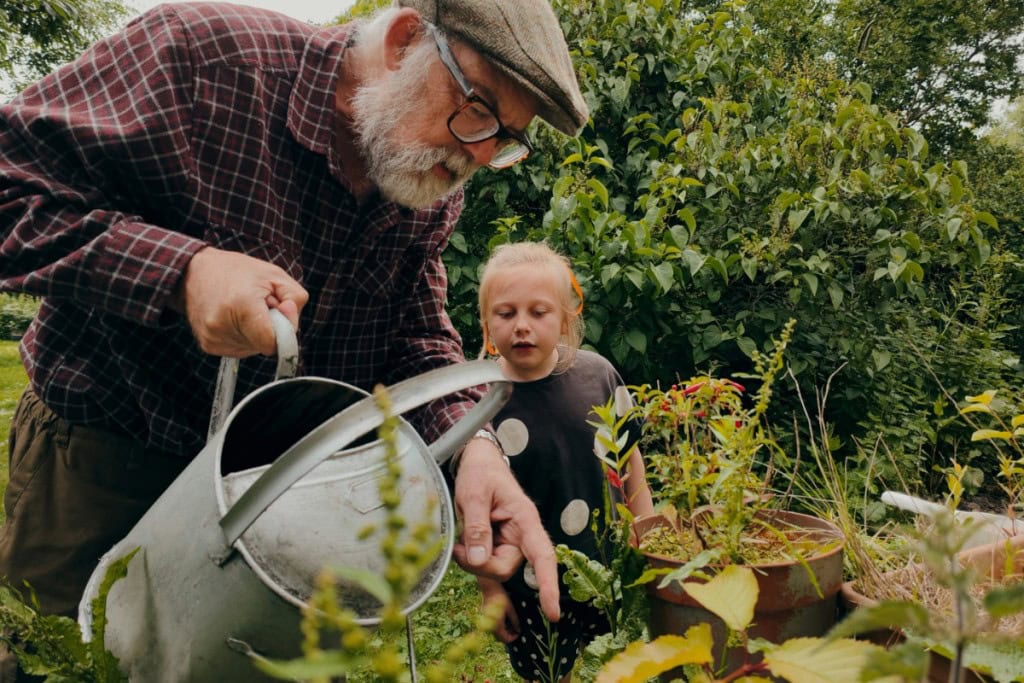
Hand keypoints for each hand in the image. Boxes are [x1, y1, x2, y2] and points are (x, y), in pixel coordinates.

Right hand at [174, 247, 307, 356]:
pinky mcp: (208, 346)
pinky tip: (233, 318)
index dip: (283, 330)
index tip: (278, 310)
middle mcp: (222, 326)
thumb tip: (291, 323)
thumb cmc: (237, 271)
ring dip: (255, 332)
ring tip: (243, 309)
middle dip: (269, 328)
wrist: (194, 273)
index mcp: (242, 306)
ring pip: (253, 349)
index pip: (272, 342)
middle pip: (264, 345)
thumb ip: (295, 299)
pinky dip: (243, 336)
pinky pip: (240, 349)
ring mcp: (213, 338)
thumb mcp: (275, 275)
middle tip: (257, 305)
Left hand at [452, 440, 559, 621]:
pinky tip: (464, 564)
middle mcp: (521, 535)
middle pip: (504, 568)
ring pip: (493, 570)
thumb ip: (476, 527)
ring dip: (472, 562)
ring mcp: (509, 544)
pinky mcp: (496, 548)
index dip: (548, 584)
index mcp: (525, 519)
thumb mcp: (473, 495)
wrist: (478, 463)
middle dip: (478, 564)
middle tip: (456, 547)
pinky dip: (476, 568)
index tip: (553, 612)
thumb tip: (478, 559)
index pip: (542, 555)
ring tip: (457, 542)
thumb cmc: (480, 473)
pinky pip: (488, 568)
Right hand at [477, 578, 519, 642]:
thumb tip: (518, 630)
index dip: (513, 638)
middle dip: (509, 634)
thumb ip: (515, 620)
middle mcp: (490, 625)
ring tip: (513, 623)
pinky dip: (501, 625)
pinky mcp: (486, 616)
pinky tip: (506, 619)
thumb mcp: (510, 608)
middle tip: (517, 628)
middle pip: (500, 637)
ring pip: (497, 632)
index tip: (519, 633)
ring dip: (505, 630)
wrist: (489, 587)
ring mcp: (487, 621)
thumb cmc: (501, 596)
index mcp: (496, 625)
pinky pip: (494, 625)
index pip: (505, 639)